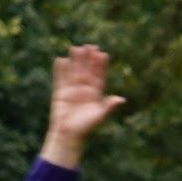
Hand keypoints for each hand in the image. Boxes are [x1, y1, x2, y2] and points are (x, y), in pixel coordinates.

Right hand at [43, 42, 122, 166]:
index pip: (99, 75)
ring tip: (75, 48)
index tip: (102, 53)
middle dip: (88, 59)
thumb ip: (108, 106)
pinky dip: (60, 70)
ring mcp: (72, 89)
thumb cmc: (86, 127)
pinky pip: (60, 78)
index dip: (100, 65)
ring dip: (75, 61)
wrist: (68, 134)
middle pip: (86, 70)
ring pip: (74, 71)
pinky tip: (60, 59)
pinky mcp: (60, 92)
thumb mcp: (99, 116)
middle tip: (90, 45)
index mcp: (95, 93)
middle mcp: (84, 89)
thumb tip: (121, 99)